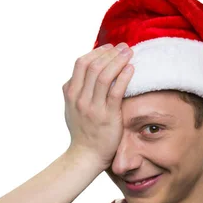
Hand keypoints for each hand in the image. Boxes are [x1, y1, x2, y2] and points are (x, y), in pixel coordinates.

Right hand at [63, 42, 133, 170]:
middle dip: (110, 52)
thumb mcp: (71, 109)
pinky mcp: (107, 116)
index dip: (97, 52)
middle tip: (123, 47)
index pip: (81, 63)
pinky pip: (116, 91)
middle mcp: (80, 98)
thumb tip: (78, 75)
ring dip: (118, 60)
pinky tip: (131, 69)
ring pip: (104, 75)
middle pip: (93, 66)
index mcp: (71, 94)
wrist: (85, 156)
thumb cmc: (82, 132)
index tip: (109, 48)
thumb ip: (74, 91)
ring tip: (129, 53)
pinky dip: (124, 77)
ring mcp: (93, 107)